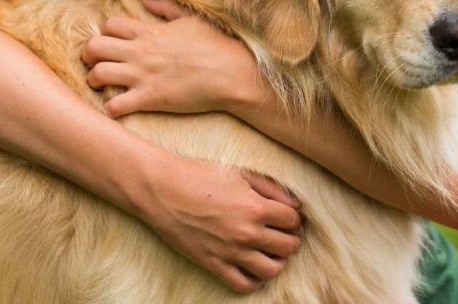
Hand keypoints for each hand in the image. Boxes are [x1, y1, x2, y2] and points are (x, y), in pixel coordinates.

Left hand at [82, 0, 263, 117]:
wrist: (232, 74)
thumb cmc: (216, 45)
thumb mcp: (191, 19)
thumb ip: (166, 8)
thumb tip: (146, 0)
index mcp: (150, 32)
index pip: (109, 25)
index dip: (105, 33)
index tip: (112, 42)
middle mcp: (140, 52)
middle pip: (93, 47)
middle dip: (88, 55)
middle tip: (95, 63)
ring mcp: (143, 76)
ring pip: (97, 75)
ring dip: (94, 81)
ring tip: (101, 86)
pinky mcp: (150, 99)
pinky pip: (115, 105)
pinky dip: (111, 108)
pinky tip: (118, 107)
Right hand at [136, 156, 302, 292]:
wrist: (162, 190)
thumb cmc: (200, 176)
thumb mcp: (240, 173)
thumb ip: (271, 188)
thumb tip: (295, 204)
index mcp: (255, 207)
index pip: (293, 220)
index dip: (292, 217)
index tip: (285, 215)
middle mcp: (247, 232)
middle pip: (288, 246)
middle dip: (290, 239)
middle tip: (281, 233)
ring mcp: (230, 251)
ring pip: (272, 270)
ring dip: (277, 262)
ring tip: (270, 252)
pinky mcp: (213, 264)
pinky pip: (243, 285)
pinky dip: (254, 281)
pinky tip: (252, 268)